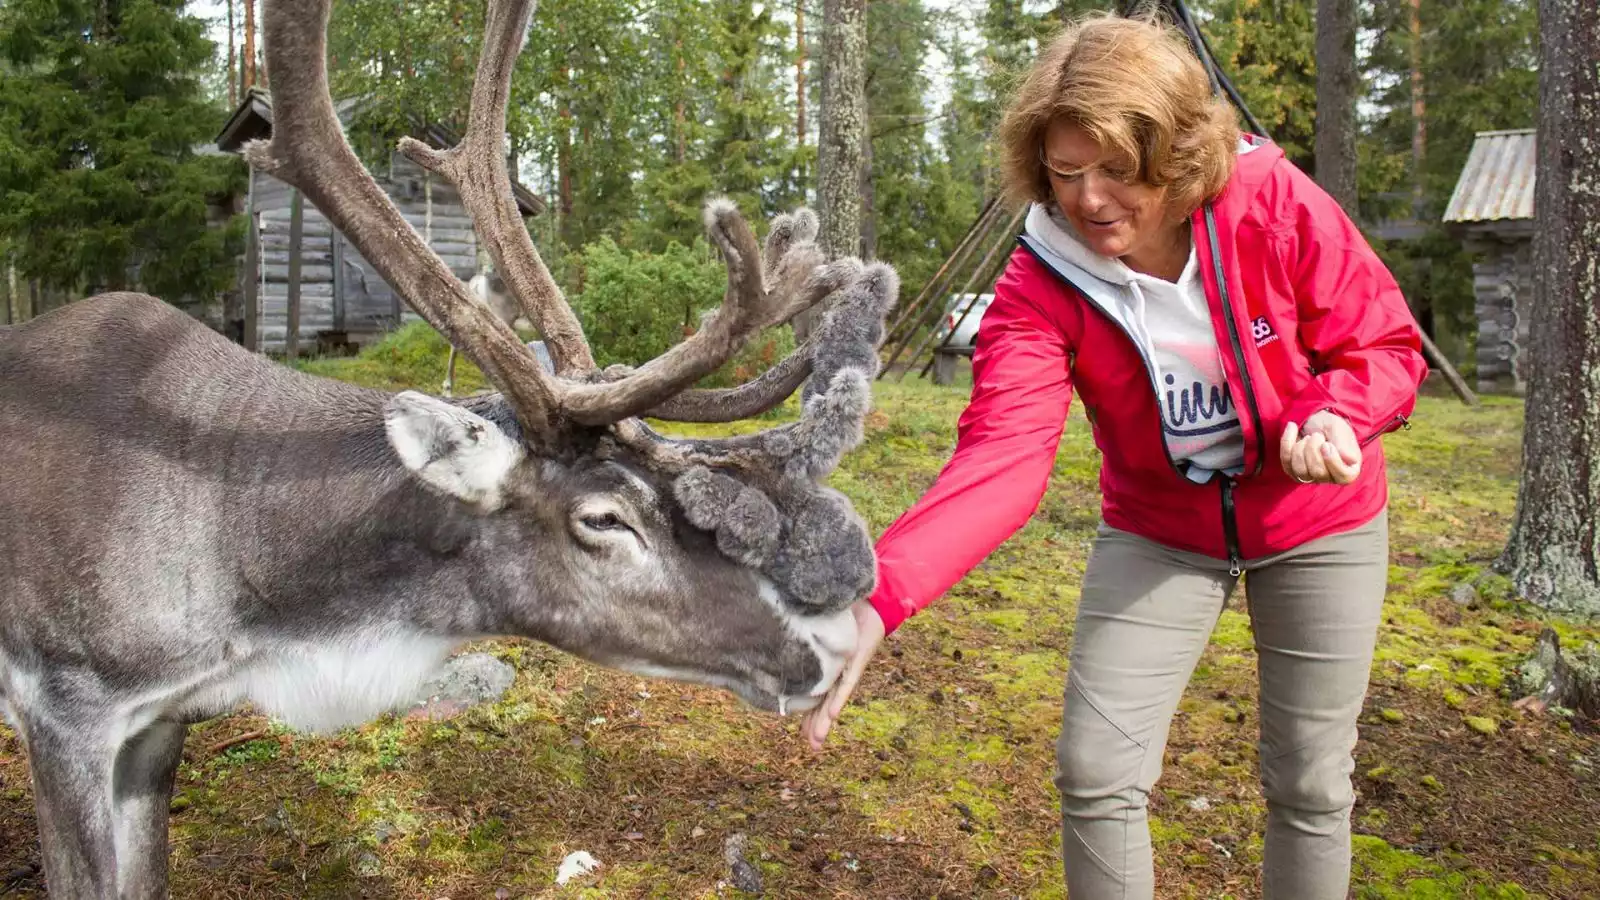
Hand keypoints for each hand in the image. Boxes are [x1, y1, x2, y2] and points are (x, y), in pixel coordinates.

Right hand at [800, 599, 885, 750]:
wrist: (870, 605)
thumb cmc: (843, 616)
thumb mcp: (819, 632)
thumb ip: (804, 640)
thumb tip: (778, 639)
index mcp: (828, 669)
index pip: (816, 697)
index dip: (809, 717)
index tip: (802, 735)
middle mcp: (837, 673)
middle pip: (825, 704)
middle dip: (818, 726)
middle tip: (813, 747)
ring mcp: (847, 668)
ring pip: (834, 699)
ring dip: (825, 720)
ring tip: (818, 739)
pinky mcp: (858, 661)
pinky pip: (846, 682)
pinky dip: (839, 697)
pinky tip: (833, 714)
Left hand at [1279, 410, 1361, 484]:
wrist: (1315, 422)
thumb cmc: (1332, 428)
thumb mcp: (1340, 429)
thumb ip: (1344, 444)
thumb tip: (1349, 459)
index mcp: (1349, 470)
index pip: (1343, 476)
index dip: (1333, 461)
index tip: (1326, 444)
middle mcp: (1330, 477)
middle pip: (1318, 472)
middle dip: (1314, 449)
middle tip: (1316, 435)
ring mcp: (1310, 476)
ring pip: (1300, 470)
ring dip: (1300, 448)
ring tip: (1308, 437)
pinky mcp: (1293, 471)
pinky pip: (1286, 461)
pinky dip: (1287, 442)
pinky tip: (1292, 427)